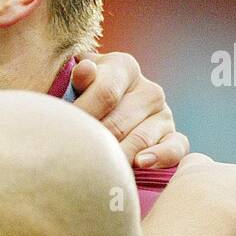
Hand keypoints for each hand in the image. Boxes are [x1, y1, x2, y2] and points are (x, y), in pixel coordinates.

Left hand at [72, 52, 189, 168]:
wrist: (96, 111)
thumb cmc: (76, 97)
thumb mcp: (72, 81)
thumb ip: (76, 77)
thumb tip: (85, 71)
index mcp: (123, 66)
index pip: (105, 93)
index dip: (81, 115)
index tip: (60, 132)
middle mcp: (148, 89)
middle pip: (118, 123)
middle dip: (93, 142)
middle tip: (71, 157)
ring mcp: (163, 113)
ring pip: (139, 140)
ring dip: (115, 157)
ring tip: (93, 169)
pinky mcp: (172, 136)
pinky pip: (174, 148)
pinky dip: (160, 157)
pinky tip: (140, 164)